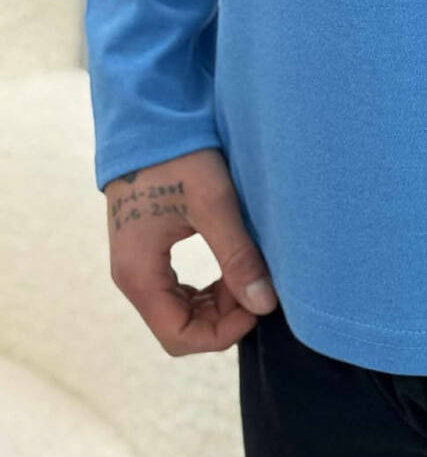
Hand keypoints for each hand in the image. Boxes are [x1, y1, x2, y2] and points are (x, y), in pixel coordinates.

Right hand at [105, 147, 276, 353]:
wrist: (148, 120)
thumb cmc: (178, 157)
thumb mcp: (214, 204)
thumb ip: (237, 256)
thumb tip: (264, 305)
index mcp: (139, 274)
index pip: (179, 337)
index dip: (222, 333)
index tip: (257, 304)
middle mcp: (132, 277)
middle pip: (179, 328)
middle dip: (223, 317)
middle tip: (256, 283)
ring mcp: (138, 265)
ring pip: (181, 310)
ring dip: (218, 302)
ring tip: (248, 270)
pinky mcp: (148, 251)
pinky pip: (178, 290)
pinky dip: (209, 287)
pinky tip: (232, 265)